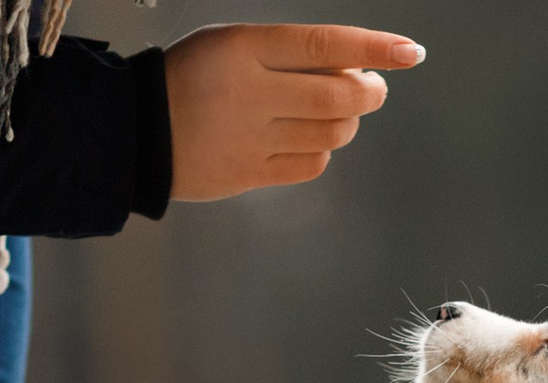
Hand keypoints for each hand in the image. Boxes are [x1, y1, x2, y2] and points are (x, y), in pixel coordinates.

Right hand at [163, 24, 423, 201]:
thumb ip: (287, 52)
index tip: (411, 53)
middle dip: (370, 91)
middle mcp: (249, 92)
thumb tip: (356, 70)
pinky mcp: (248, 174)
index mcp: (243, 47)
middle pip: (338, 95)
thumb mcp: (231, 44)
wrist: (136, 131)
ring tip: (338, 109)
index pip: (324, 43)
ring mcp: (250, 137)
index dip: (374, 48)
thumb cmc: (193, 77)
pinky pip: (311, 165)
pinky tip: (311, 139)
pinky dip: (323, 151)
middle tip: (373, 87)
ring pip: (331, 133)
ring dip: (348, 120)